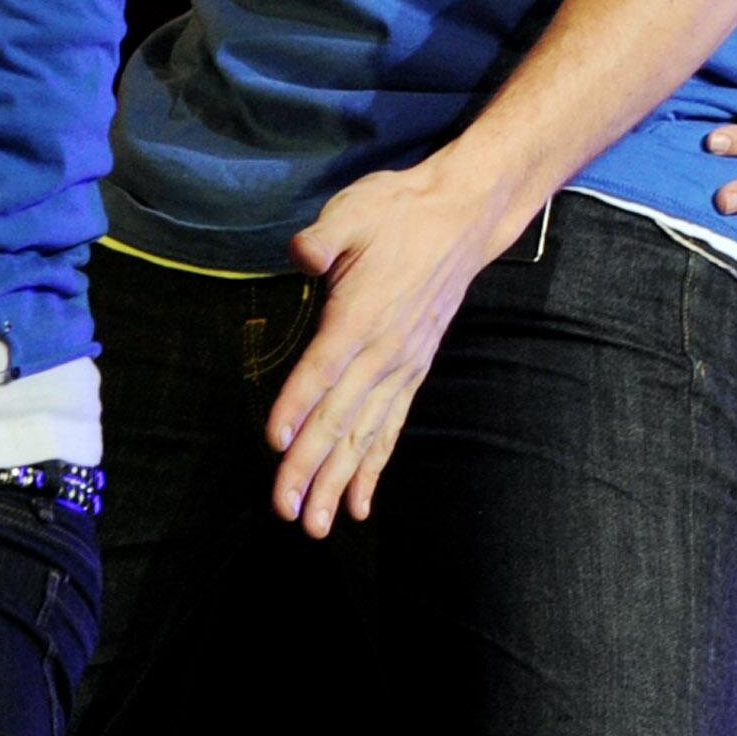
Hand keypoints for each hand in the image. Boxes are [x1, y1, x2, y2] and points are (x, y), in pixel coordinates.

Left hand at [265, 155, 523, 536]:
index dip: (297, 403)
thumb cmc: (398, 212)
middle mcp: (383, 353)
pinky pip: (390, 430)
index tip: (275, 441)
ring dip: (338, 483)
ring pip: (365, 436)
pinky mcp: (411, 373)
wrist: (462, 219)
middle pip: (340, 418)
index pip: (322, 367)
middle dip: (310, 468)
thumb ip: (325, 237)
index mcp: (361, 315)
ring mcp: (400, 368)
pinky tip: (359, 505)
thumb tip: (302, 253)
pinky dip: (373, 469)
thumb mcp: (354, 210)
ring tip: (315, 525)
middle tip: (284, 510)